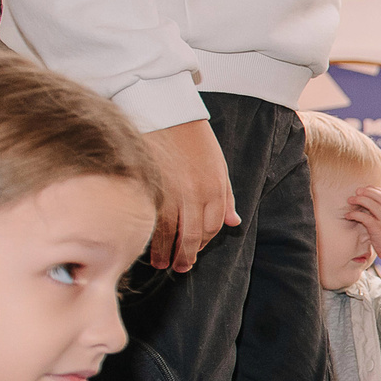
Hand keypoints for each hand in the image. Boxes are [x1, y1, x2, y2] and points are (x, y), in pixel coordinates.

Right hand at [144, 120, 238, 272]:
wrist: (168, 112)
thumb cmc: (195, 139)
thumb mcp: (220, 167)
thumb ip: (226, 197)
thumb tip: (234, 223)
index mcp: (215, 190)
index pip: (212, 228)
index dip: (203, 243)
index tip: (194, 252)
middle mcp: (196, 195)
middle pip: (192, 236)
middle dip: (186, 255)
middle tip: (179, 268)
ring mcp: (173, 193)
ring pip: (171, 233)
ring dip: (166, 252)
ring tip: (161, 265)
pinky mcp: (152, 187)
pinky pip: (152, 219)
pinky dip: (150, 235)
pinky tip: (146, 243)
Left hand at [347, 184, 380, 286]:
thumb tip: (372, 210)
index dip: (375, 190)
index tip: (366, 188)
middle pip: (379, 197)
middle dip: (367, 191)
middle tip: (357, 191)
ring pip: (372, 204)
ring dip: (360, 200)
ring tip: (350, 200)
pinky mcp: (377, 229)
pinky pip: (365, 218)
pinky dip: (355, 214)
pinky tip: (348, 215)